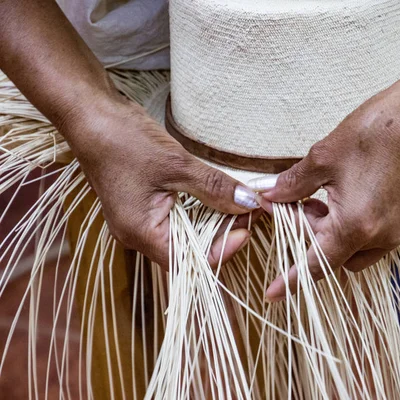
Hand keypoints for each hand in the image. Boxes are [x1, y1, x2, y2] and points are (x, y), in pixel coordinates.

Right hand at [61, 97, 260, 267]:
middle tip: (249, 211)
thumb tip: (249, 202)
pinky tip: (216, 195)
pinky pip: (177, 219)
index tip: (247, 226)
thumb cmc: (124, 139)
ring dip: (213, 221)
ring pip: (185, 235)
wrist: (90, 115)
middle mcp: (137, 235)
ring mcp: (138, 221)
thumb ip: (214, 187)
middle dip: (222, 234)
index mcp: (140, 233)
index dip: (223, 249)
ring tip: (239, 202)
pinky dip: (199, 210)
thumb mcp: (176, 164)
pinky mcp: (143, 206)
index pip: (190, 261)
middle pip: (190, 251)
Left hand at [250, 82, 399, 301]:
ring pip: (362, 251)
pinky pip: (384, 236)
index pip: (316, 264)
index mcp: (355, 226)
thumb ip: (293, 185)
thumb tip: (270, 196)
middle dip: (316, 239)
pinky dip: (365, 226)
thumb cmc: (372, 132)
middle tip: (303, 206)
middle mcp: (383, 237)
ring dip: (341, 235)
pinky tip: (359, 196)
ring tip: (332, 200)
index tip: (273, 293)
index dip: (293, 280)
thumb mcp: (323, 158)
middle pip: (338, 258)